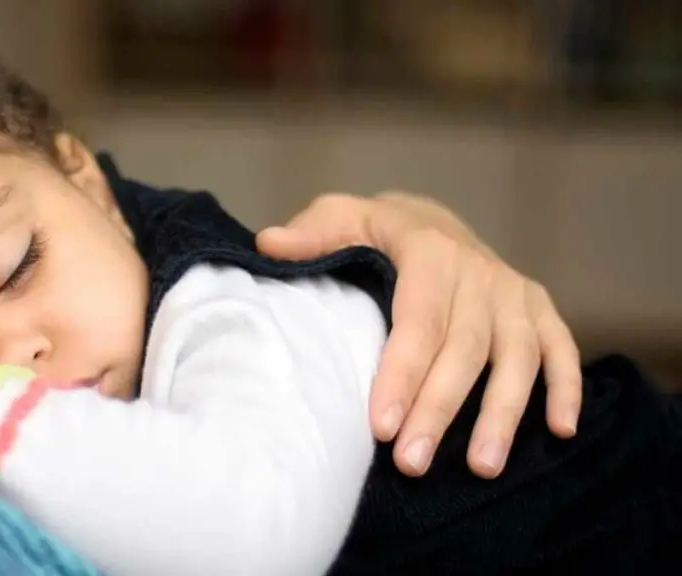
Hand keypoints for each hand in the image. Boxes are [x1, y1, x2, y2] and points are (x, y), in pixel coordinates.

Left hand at [256, 192, 581, 478]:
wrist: (430, 219)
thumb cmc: (374, 231)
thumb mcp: (341, 218)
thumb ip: (312, 234)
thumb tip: (268, 245)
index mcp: (430, 251)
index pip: (418, 320)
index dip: (402, 374)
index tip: (381, 425)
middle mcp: (479, 271)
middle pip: (465, 349)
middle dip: (440, 409)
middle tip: (413, 463)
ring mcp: (513, 293)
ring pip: (518, 357)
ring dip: (504, 413)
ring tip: (481, 467)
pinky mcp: (539, 309)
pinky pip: (562, 349)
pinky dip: (567, 387)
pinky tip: (561, 432)